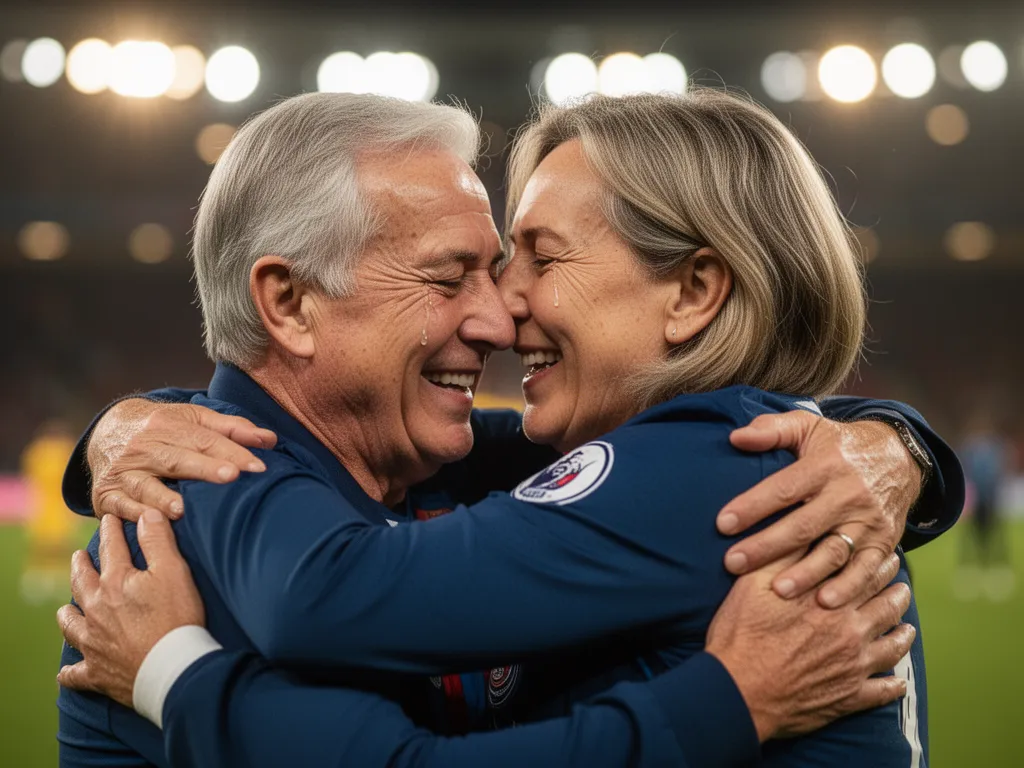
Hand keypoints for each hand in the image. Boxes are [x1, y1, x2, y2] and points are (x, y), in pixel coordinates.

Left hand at [57, 511, 204, 707]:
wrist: (172, 668)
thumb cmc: (177, 617)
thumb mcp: (174, 571)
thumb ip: (158, 540)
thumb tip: (145, 514)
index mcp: (115, 582)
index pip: (111, 548)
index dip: (111, 530)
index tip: (109, 519)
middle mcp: (96, 610)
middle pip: (82, 583)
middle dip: (80, 566)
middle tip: (78, 557)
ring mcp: (94, 642)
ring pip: (71, 625)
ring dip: (68, 615)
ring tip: (65, 609)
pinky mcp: (97, 672)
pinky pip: (76, 674)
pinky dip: (70, 672)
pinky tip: (65, 672)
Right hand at [89, 399, 276, 521]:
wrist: (107, 430)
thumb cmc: (165, 428)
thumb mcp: (194, 419)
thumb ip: (232, 429)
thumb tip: (270, 439)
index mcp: (168, 425)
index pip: (205, 439)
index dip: (232, 452)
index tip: (257, 467)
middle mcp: (144, 446)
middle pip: (178, 458)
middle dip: (205, 468)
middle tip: (231, 477)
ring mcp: (123, 471)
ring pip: (144, 484)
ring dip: (162, 497)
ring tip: (182, 509)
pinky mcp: (106, 495)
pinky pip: (120, 506)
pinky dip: (133, 515)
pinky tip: (151, 523)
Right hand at [706, 552, 913, 740]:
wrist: (738, 689)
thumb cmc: (741, 633)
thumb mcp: (753, 582)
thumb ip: (784, 556)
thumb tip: (806, 531)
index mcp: (829, 599)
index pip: (865, 574)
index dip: (879, 563)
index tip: (888, 554)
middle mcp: (849, 630)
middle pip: (886, 606)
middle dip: (897, 593)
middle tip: (903, 586)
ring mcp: (853, 666)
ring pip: (892, 646)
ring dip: (903, 634)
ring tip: (907, 627)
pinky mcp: (848, 697)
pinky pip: (881, 691)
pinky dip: (893, 686)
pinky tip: (897, 682)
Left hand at [716, 411, 920, 606]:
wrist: (900, 457)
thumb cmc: (839, 445)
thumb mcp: (808, 426)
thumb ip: (771, 429)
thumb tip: (735, 437)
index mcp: (824, 466)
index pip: (783, 488)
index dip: (752, 506)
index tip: (722, 524)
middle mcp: (847, 495)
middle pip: (803, 526)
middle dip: (767, 547)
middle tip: (733, 563)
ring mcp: (867, 521)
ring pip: (834, 552)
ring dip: (806, 574)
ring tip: (778, 590)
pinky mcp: (884, 541)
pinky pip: (867, 569)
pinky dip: (849, 587)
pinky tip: (826, 602)